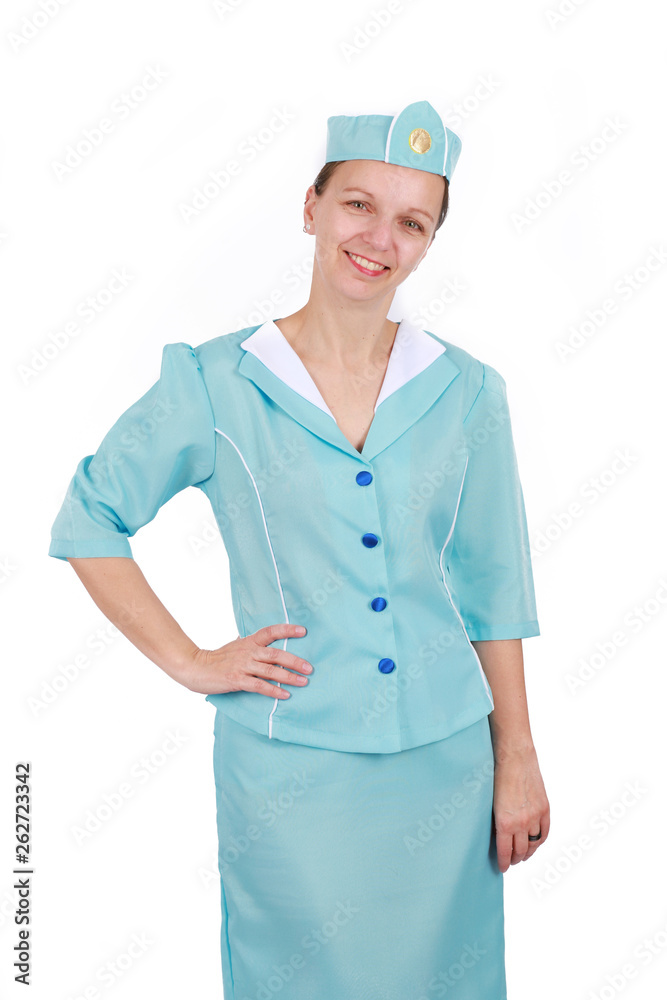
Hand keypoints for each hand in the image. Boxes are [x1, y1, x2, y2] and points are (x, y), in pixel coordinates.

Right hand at [176, 623, 312, 697]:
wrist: (195, 667)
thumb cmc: (216, 658)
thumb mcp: (234, 646)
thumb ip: (248, 643)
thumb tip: (258, 639)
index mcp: (248, 641)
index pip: (270, 631)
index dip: (287, 630)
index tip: (303, 631)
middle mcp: (248, 651)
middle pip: (275, 654)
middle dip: (294, 660)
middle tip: (309, 667)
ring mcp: (242, 666)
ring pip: (270, 670)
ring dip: (289, 677)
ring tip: (304, 682)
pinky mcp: (236, 680)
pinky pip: (259, 686)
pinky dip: (273, 690)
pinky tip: (284, 695)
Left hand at [492, 747, 549, 872]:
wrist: (515, 758)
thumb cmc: (497, 776)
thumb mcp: (491, 803)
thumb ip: (497, 821)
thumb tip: (498, 836)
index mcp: (504, 822)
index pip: (504, 851)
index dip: (503, 862)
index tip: (502, 868)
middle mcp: (521, 823)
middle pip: (520, 850)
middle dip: (514, 859)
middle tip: (510, 861)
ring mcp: (535, 816)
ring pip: (533, 844)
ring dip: (528, 852)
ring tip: (522, 856)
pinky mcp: (544, 809)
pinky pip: (544, 832)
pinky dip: (540, 841)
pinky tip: (535, 844)